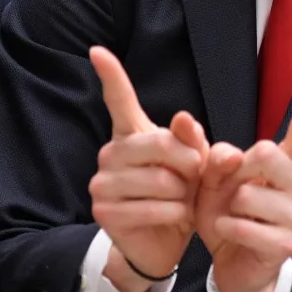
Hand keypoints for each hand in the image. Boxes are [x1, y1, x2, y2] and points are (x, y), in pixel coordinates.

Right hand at [88, 46, 208, 291]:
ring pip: (159, 180)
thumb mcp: (194, 164)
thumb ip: (193, 141)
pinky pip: (152, 207)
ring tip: (181, 199)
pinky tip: (174, 216)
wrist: (164, 241)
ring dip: (183, 194)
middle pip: (157, 143)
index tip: (98, 50)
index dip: (110, 74)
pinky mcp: (104, 211)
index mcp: (130, 134)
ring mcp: (102, 181)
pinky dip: (174, 214)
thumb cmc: (179, 193)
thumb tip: (185, 119)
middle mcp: (110, 152)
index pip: (118, 99)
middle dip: (187, 161)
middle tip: (194, 174)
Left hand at [192, 77, 291, 291]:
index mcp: (286, 164)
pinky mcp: (288, 244)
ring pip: (249, 194)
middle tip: (231, 190)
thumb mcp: (213, 178)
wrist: (230, 261)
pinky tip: (229, 232)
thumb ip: (218, 157)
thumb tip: (231, 155)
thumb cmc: (226, 211)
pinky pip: (244, 225)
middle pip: (266, 152)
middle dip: (235, 171)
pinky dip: (225, 228)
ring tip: (234, 216)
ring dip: (227, 206)